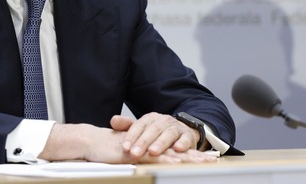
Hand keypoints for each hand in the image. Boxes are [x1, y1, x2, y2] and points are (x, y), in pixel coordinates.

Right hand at [39, 120, 215, 163]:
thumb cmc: (109, 150)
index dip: (190, 153)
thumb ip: (142, 155)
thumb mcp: (130, 154)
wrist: (93, 142)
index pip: (174, 150)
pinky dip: (166, 160)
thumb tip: (150, 160)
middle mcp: (150, 145)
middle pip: (176, 150)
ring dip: (186, 157)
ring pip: (169, 153)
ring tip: (203, 161)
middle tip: (212, 159)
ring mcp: (144, 148)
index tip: (207, 158)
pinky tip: (177, 162)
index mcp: (151, 146)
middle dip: (195, 155)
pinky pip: (153, 156)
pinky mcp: (135, 153)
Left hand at [111, 113, 201, 157]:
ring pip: (168, 134)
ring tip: (153, 152)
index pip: (138, 126)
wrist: (181, 131)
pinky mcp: (188, 136)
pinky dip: (183, 144)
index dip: (131, 136)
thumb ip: (126, 126)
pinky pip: (186, 139)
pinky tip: (177, 149)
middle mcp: (163, 120)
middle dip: (143, 142)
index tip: (124, 147)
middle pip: (152, 130)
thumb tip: (113, 120)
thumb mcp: (142, 128)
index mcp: (150, 118)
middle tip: (135, 153)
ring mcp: (176, 127)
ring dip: (160, 143)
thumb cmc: (158, 132)